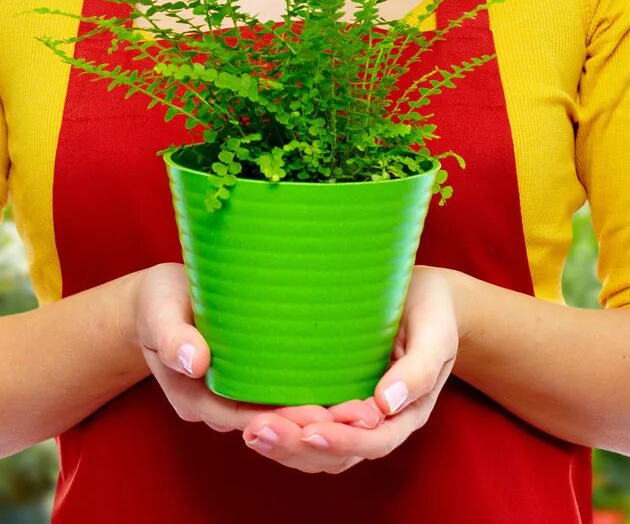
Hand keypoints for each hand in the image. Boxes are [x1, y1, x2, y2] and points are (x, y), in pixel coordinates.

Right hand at [131, 263, 382, 436]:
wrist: (158, 302)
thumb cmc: (160, 301)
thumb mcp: (159, 310)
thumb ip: (172, 335)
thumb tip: (195, 361)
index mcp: (196, 397)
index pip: (244, 419)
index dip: (281, 422)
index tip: (317, 416)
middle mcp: (222, 406)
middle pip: (273, 428)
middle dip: (316, 427)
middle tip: (363, 418)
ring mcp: (241, 397)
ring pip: (287, 423)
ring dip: (326, 421)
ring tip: (370, 414)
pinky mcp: (259, 382)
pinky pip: (290, 401)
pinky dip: (322, 403)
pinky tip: (359, 395)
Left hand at [238, 264, 460, 473]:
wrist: (425, 296)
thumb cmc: (433, 311)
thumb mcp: (436, 333)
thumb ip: (420, 368)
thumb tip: (388, 403)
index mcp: (408, 411)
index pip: (374, 441)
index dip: (341, 442)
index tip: (311, 431)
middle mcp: (378, 422)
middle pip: (335, 454)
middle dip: (295, 446)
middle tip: (257, 429)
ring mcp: (351, 415)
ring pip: (313, 448)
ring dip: (281, 443)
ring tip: (248, 427)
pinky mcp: (330, 399)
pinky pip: (304, 427)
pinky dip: (281, 427)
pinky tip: (252, 414)